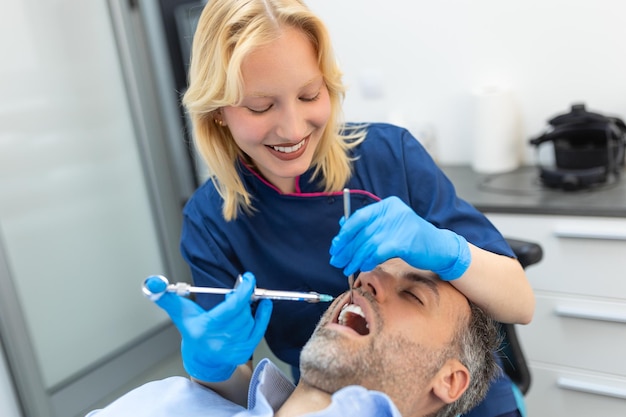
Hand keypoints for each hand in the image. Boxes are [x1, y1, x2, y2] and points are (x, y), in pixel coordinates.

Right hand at [144, 272, 272, 381]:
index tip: (248, 278)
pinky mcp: (244, 352)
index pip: (232, 307)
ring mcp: (234, 348)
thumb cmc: (192, 331)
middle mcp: (220, 341)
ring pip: (250, 319)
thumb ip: (167, 297)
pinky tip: (264, 304)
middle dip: (241, 298)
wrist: (202, 359)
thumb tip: (153, 283)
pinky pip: (260, 329)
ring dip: (247, 308)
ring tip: (237, 305)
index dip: (243, 291)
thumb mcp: (179, 313)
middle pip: (241, 311)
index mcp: (205, 329)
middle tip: (236, 292)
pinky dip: (263, 315)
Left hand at [329, 196, 470, 279]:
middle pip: (361, 231)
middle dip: (346, 248)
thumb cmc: (411, 240)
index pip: (358, 217)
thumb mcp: (389, 228)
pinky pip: (379, 252)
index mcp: (387, 205)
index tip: (335, 246)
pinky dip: (368, 260)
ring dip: (355, 258)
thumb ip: (369, 226)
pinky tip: (363, 267)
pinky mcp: (405, 240)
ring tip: (347, 268)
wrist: (439, 248)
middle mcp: (393, 211)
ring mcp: (400, 225)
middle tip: (337, 260)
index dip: (344, 233)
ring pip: (368, 243)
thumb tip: (342, 226)